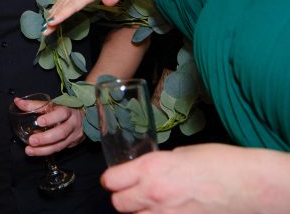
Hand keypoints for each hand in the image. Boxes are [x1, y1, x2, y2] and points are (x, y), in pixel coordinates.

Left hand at [22, 101, 84, 156]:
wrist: (85, 119)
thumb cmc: (65, 110)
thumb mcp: (53, 104)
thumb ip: (35, 104)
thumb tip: (17, 101)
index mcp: (68, 111)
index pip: (61, 113)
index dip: (51, 118)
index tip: (39, 121)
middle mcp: (73, 124)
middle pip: (61, 133)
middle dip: (45, 138)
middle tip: (31, 140)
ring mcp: (74, 136)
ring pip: (59, 145)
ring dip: (43, 150)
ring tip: (29, 150)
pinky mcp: (72, 145)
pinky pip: (59, 150)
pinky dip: (47, 151)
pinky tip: (37, 152)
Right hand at [46, 0, 141, 34]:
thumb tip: (109, 0)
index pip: (74, 4)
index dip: (62, 14)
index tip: (52, 23)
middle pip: (64, 3)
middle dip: (53, 16)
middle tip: (44, 30)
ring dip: (53, 11)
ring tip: (46, 24)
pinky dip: (58, 5)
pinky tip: (54, 11)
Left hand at [102, 144, 279, 213]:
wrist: (249, 185)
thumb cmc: (219, 162)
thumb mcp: (179, 153)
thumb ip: (158, 164)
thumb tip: (147, 171)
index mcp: (151, 169)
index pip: (112, 180)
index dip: (111, 180)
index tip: (114, 180)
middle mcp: (154, 194)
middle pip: (118, 204)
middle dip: (122, 198)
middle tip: (131, 192)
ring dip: (139, 211)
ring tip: (150, 203)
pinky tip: (167, 211)